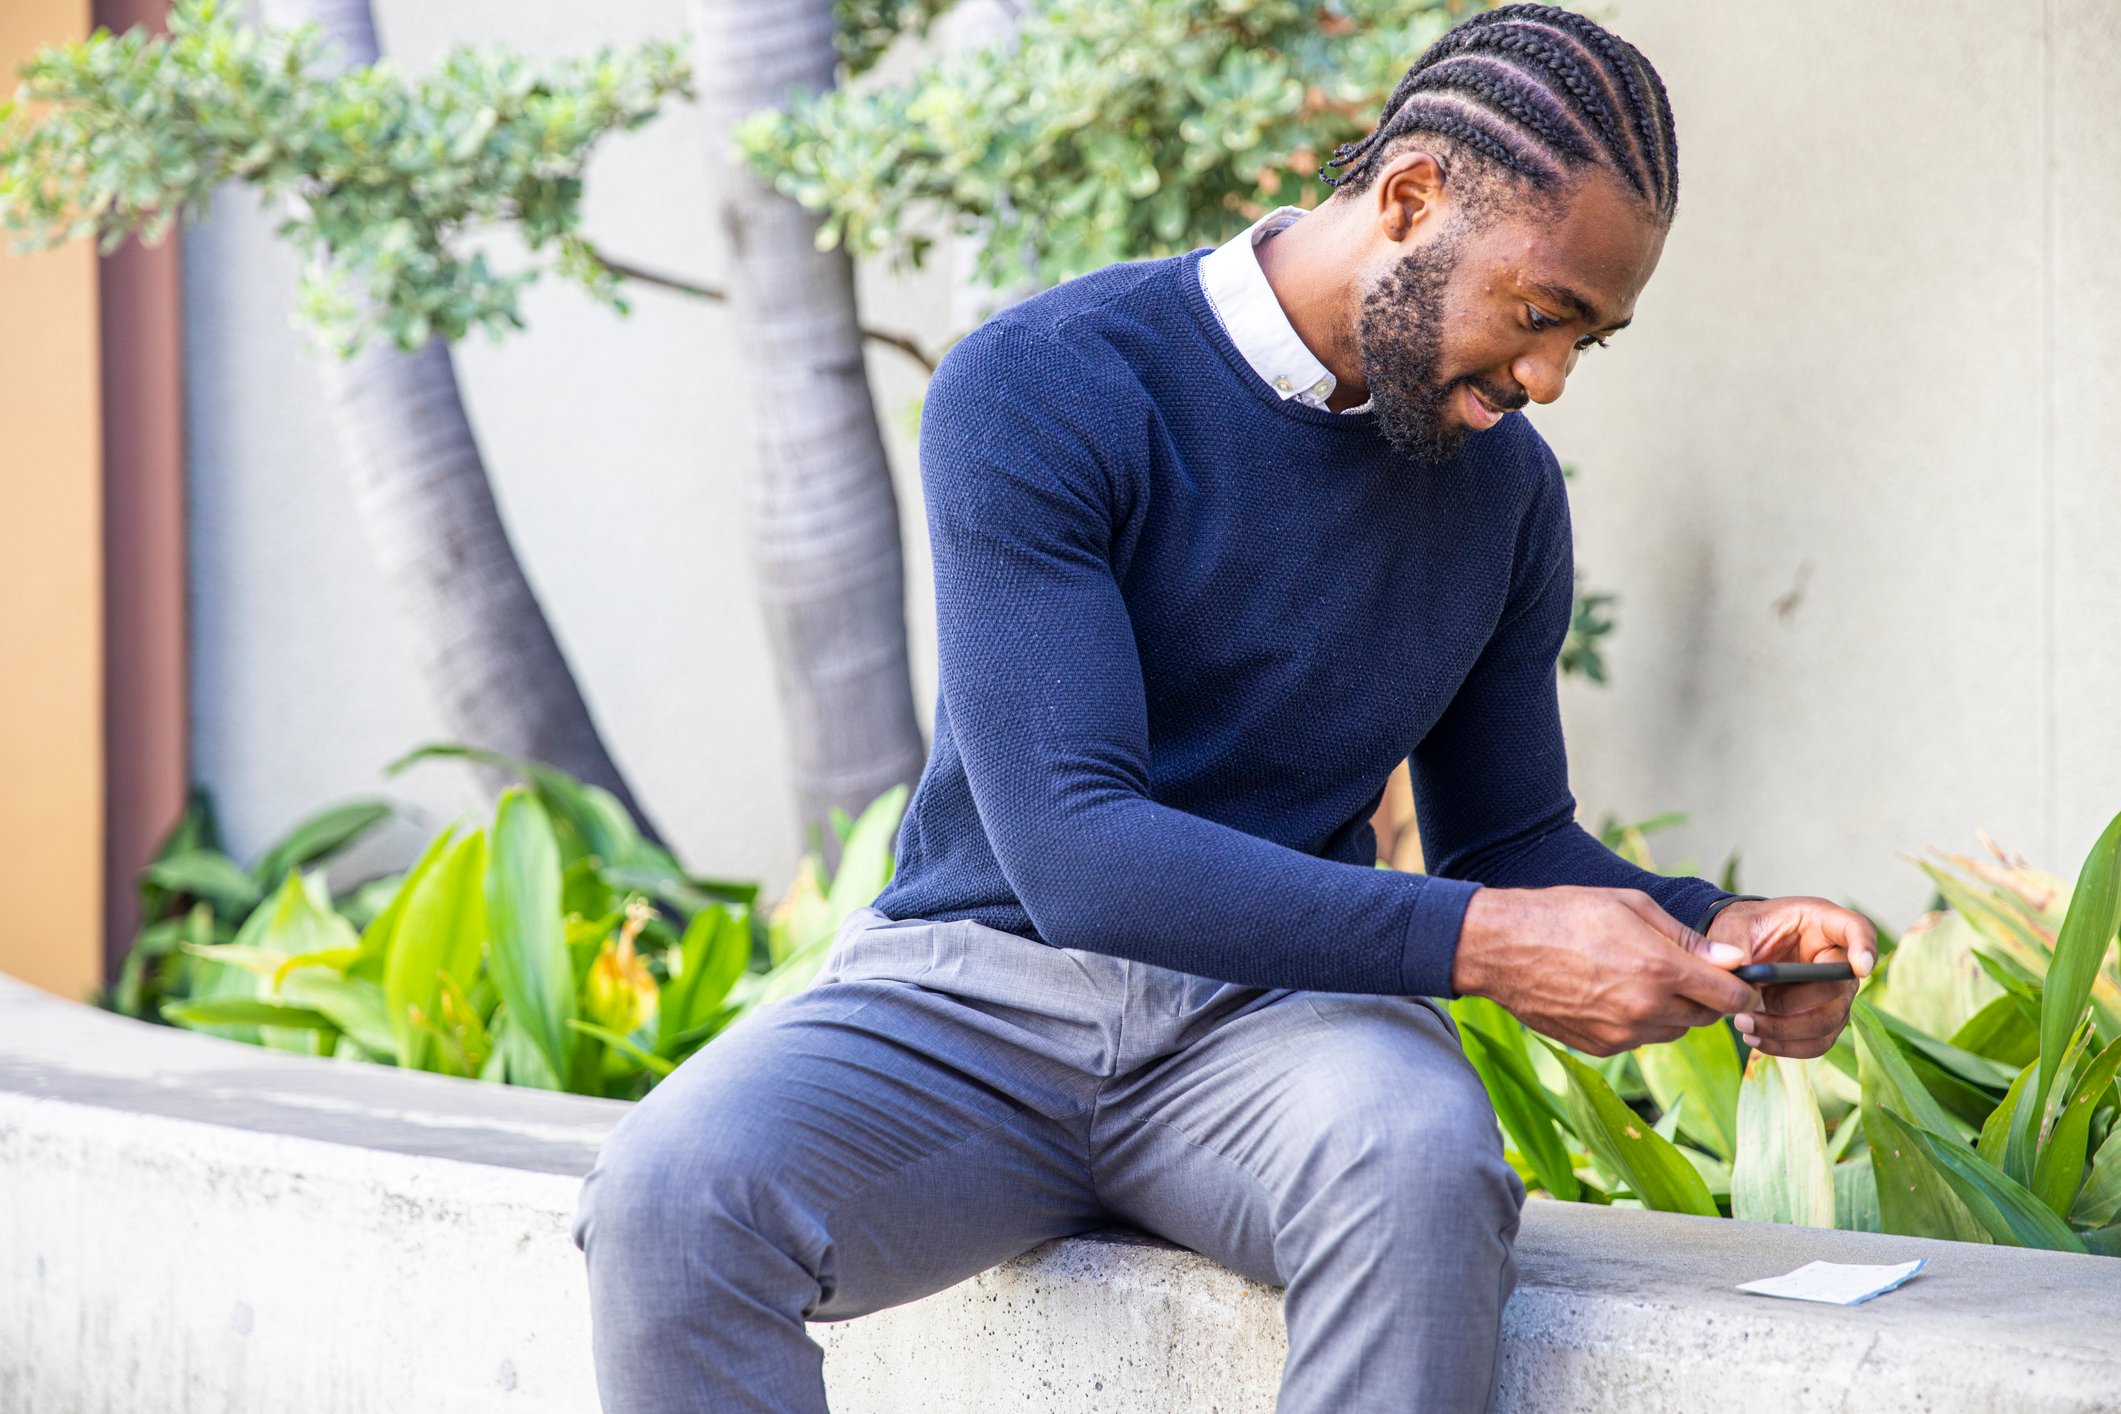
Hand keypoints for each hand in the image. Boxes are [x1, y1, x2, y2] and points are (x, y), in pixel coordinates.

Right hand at [1451, 886, 1764, 1055]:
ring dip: (1671, 1011)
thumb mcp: (1631, 906)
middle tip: (1679, 970)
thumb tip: (1732, 960)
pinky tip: (1611, 993)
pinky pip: (1640, 1039)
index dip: (1740, 987)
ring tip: (1637, 978)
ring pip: (1673, 1031)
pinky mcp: (1601, 1047)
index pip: (1729, 996)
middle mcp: (1646, 1008)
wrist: (1503, 948)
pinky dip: (1638, 1022)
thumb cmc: (1565, 915)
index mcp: (1660, 968)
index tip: (1736, 978)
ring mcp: (1622, 1033)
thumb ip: (1686, 938)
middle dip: (1703, 996)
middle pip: (1704, 1018)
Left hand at [1708, 896, 1876, 1059]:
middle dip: (1794, 1002)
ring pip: (1829, 1021)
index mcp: (1821, 921)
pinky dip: (1787, 1046)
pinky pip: (1818, 1042)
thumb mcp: (1732, 927)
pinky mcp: (1823, 1018)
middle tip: (1754, 1004)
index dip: (1865, 947)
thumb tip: (1742, 982)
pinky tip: (1756, 1039)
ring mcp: (1835, 991)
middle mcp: (1836, 957)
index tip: (1860, 966)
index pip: (1859, 929)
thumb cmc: (1742, 930)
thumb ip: (1734, 947)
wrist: (1735, 951)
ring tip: (1745, 1024)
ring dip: (1785, 1030)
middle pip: (1839, 987)